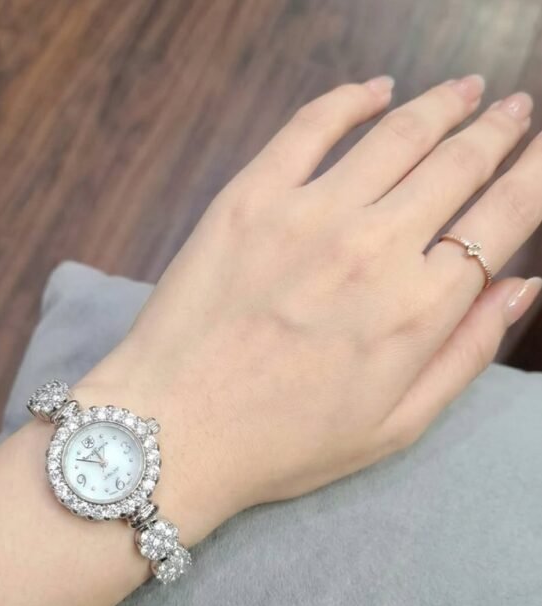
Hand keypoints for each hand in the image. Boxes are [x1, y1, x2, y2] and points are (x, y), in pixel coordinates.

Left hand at [80, 75, 541, 538]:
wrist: (173, 431)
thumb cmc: (284, 443)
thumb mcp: (395, 426)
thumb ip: (465, 354)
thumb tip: (521, 287)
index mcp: (418, 309)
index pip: (503, 217)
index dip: (534, 175)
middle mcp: (374, 248)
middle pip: (458, 164)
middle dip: (498, 129)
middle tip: (513, 109)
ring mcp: (309, 215)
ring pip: (398, 134)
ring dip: (443, 103)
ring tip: (466, 90)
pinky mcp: (249, 198)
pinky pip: (312, 125)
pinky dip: (352, 98)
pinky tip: (376, 89)